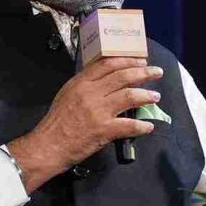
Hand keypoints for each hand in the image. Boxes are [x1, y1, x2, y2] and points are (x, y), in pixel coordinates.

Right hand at [11, 56, 163, 188]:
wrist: (49, 145)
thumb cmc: (56, 122)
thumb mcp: (67, 95)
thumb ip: (84, 85)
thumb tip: (104, 79)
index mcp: (81, 83)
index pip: (107, 64)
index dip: (127, 60)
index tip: (140, 60)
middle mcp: (91, 93)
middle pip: (122, 77)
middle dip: (143, 72)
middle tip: (156, 72)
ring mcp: (98, 111)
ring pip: (129, 96)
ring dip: (146, 95)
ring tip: (155, 96)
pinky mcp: (103, 130)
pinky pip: (128, 125)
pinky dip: (141, 126)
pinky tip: (148, 126)